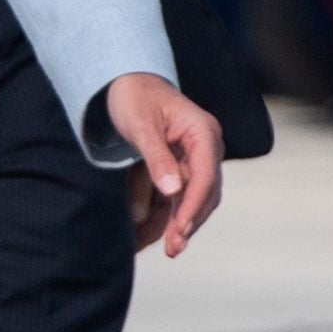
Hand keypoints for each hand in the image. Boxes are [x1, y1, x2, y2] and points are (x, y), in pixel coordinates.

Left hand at [102, 73, 224, 256]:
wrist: (126, 82)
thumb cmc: (133, 97)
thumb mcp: (140, 125)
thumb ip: (157, 157)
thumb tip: (174, 191)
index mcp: (203, 132)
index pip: (206, 176)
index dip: (194, 205)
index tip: (182, 230)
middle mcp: (206, 146)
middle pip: (206, 192)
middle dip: (190, 221)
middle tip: (174, 249)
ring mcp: (196, 158)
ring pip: (197, 198)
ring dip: (183, 223)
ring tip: (169, 249)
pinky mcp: (182, 166)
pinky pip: (181, 195)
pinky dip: (171, 214)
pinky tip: (159, 235)